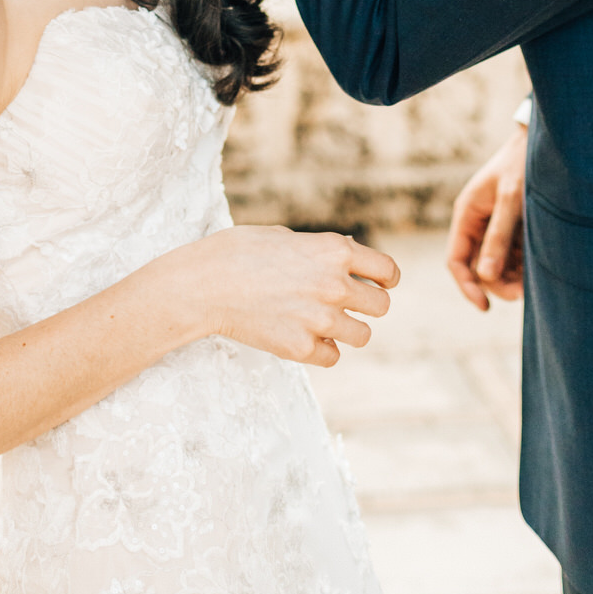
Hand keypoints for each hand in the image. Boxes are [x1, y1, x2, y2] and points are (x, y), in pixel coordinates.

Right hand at [182, 225, 398, 367]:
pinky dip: (322, 349)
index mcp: (335, 250)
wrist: (205, 284)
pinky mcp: (302, 348)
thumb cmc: (240, 252)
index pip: (388, 271)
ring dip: (346, 329)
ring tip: (322, 322)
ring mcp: (320, 319)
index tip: (380, 284)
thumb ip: (323, 250)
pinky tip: (302, 336)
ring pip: (362, 335)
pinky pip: (333, 356)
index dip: (386, 279)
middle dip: (367, 305)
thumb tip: (352, 255)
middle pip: (382, 306)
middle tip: (346, 304)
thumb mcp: (287, 237)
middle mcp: (335, 284)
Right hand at [446, 124, 527, 311]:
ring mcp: (498, 227)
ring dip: (513, 278)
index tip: (484, 306)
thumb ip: (498, 236)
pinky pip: (515, 257)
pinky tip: (540, 269)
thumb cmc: (523, 164)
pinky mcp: (517, 228)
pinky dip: (524, 267)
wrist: (545, 144)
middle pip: (479, 267)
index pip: (457, 261)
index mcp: (468, 214)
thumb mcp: (511, 199)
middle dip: (496, 284)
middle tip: (521, 294)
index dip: (467, 286)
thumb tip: (486, 277)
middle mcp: (479, 223)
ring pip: (498, 265)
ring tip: (534, 281)